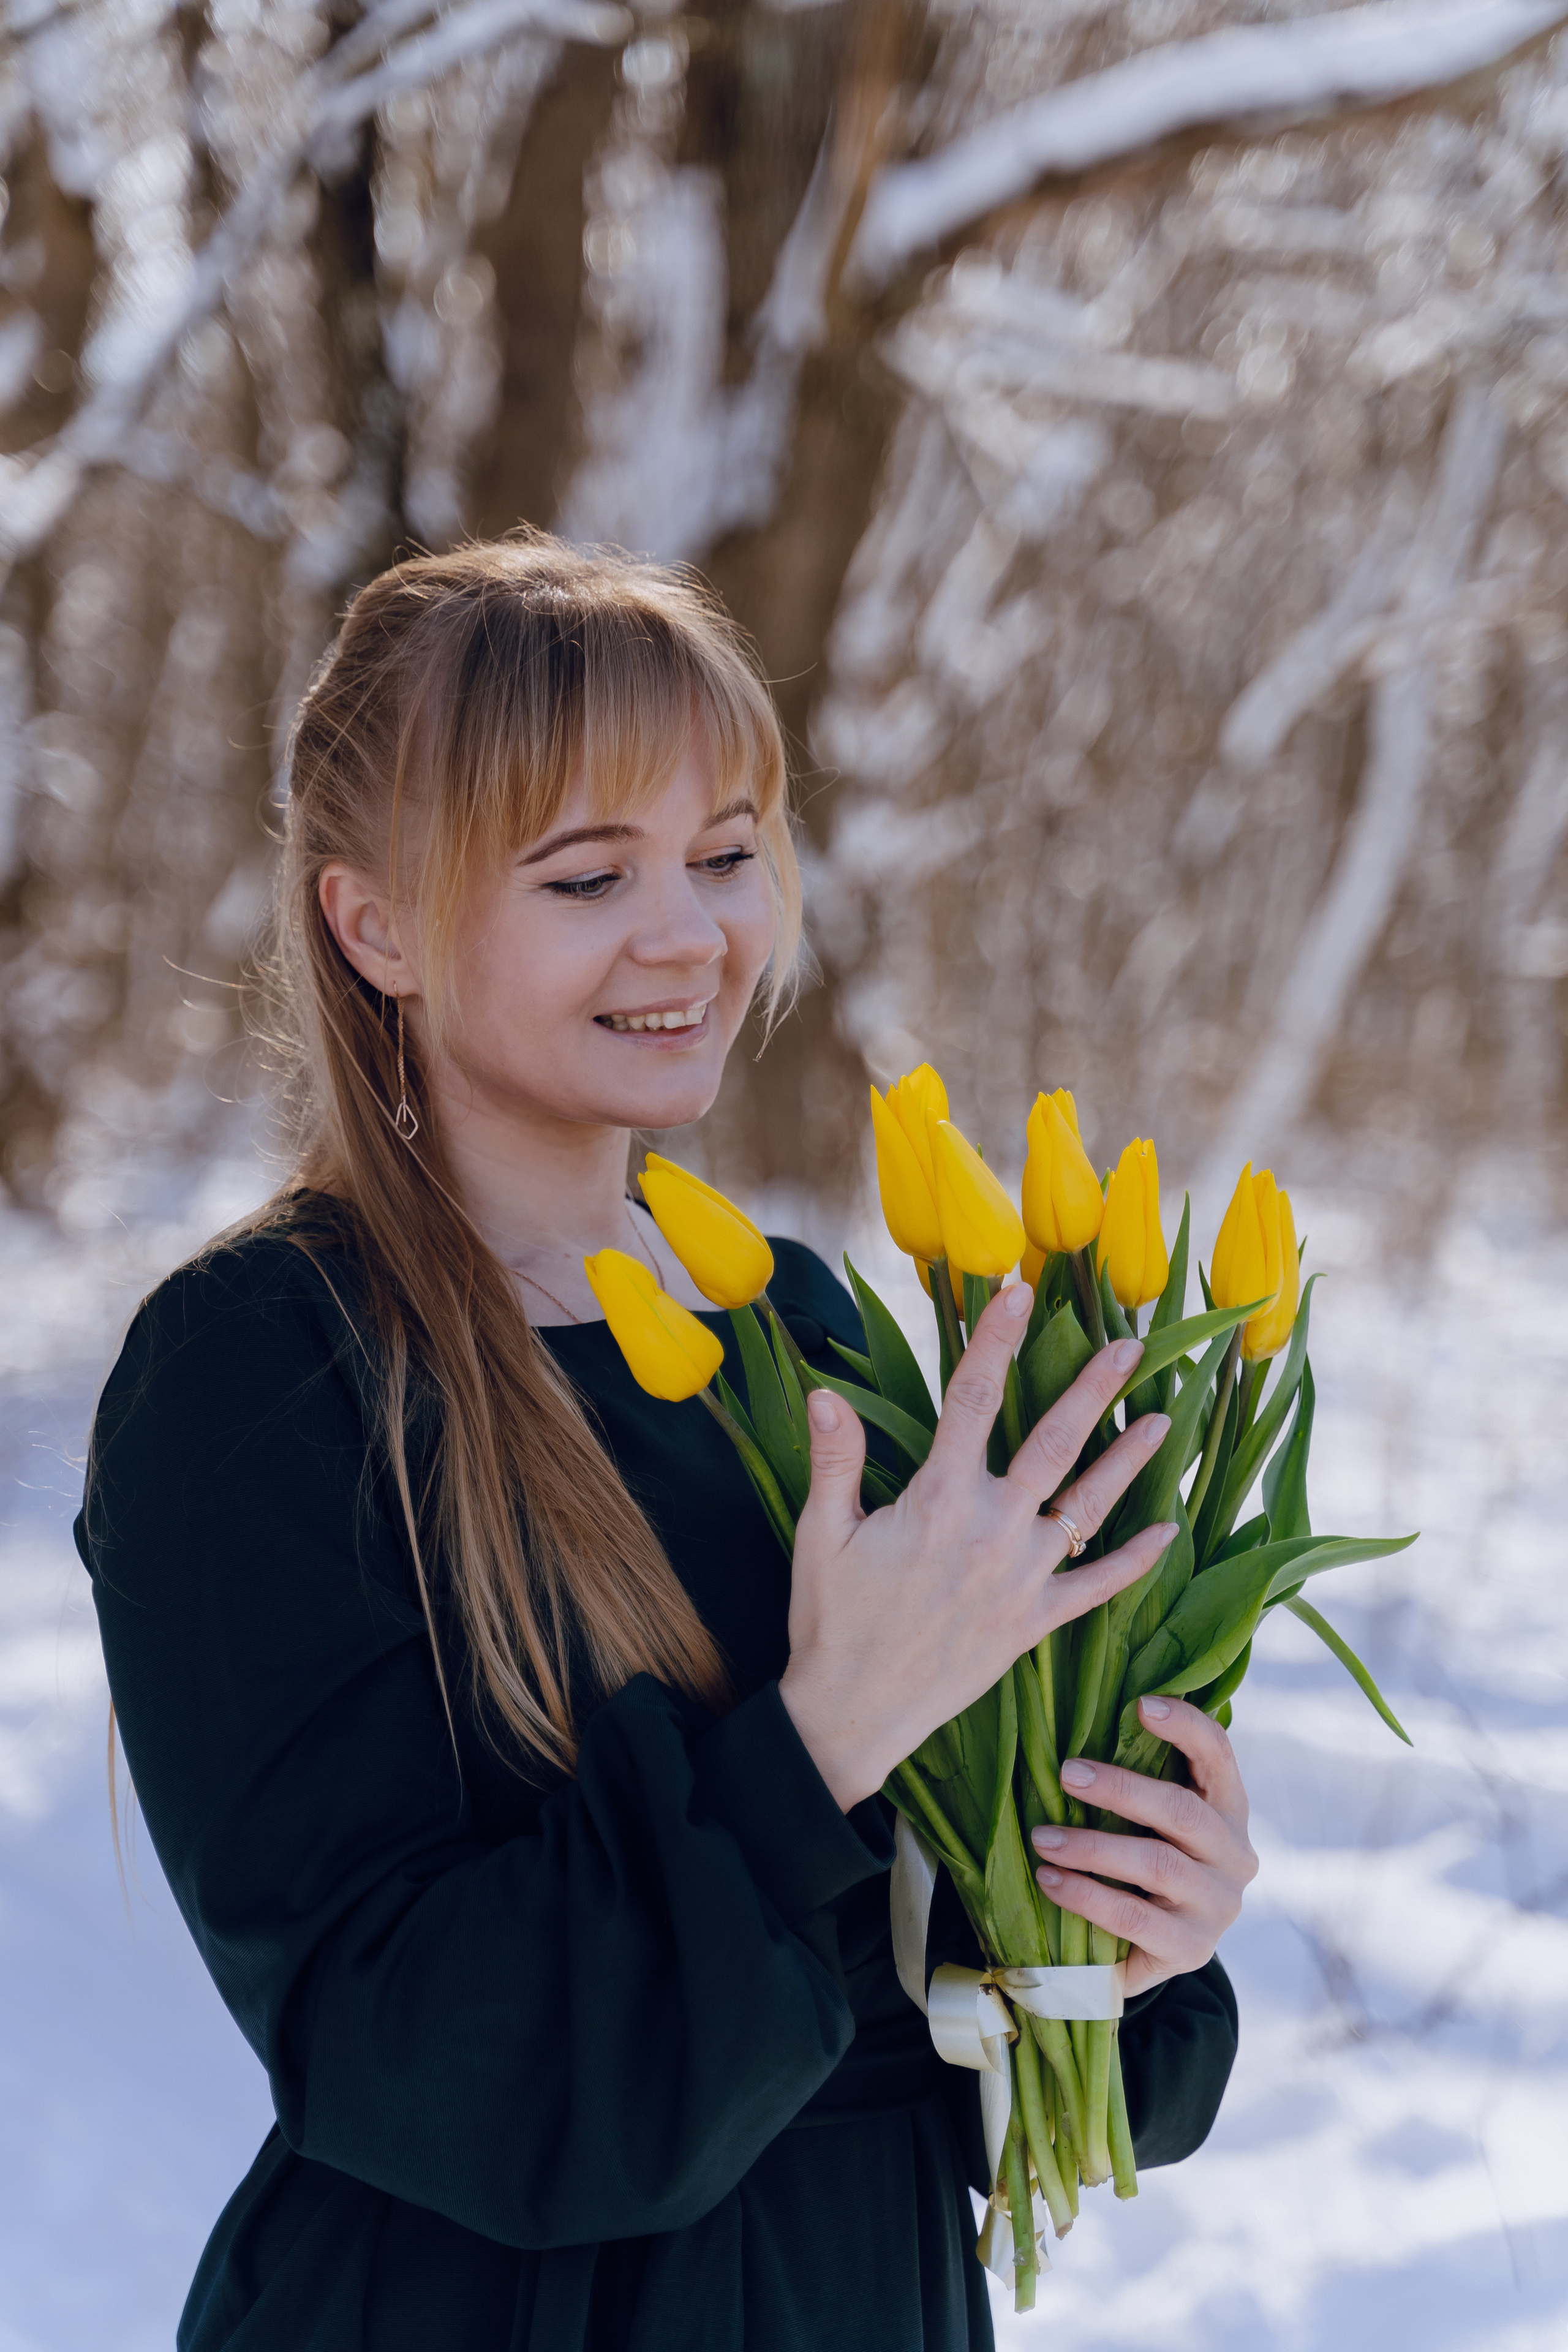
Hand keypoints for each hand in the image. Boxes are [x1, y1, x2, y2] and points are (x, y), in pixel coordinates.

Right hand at [778, 1286, 1177, 1808]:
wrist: (854, 1713)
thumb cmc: (831, 1620)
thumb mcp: (823, 1533)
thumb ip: (835, 1459)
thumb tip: (826, 1392)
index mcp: (937, 1498)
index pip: (972, 1399)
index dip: (996, 1341)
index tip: (1019, 1292)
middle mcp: (991, 1529)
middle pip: (1054, 1442)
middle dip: (1094, 1388)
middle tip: (1131, 1347)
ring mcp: (1021, 1577)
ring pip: (1089, 1506)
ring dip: (1129, 1460)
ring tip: (1164, 1421)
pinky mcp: (1034, 1623)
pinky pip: (1097, 1586)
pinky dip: (1133, 1560)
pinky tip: (1165, 1532)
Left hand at [1030, 1696, 1258, 1995]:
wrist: (1155, 1949)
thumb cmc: (1145, 1862)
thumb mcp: (1154, 1819)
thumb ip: (1142, 1777)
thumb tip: (1078, 1718)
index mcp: (1229, 1809)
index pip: (1219, 1755)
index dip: (1186, 1726)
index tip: (1141, 1704)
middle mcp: (1235, 1855)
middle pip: (1182, 1810)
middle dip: (1121, 1788)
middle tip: (1066, 1773)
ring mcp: (1218, 1906)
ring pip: (1157, 1864)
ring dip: (1092, 1846)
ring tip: (1043, 1838)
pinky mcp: (1192, 1949)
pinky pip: (1134, 1919)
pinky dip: (1086, 1896)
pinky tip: (1050, 1880)